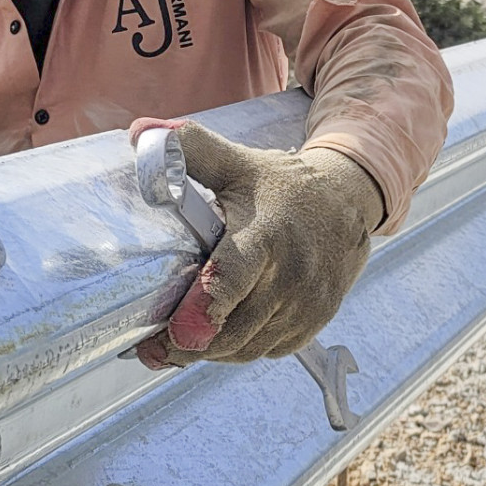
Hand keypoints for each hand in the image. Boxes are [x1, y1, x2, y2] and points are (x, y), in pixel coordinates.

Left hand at [126, 119, 383, 367]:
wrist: (349, 199)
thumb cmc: (282, 184)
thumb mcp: (237, 162)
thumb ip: (187, 148)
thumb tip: (137, 133)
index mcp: (264, 234)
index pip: (231, 279)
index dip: (201, 312)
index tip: (172, 335)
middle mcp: (291, 274)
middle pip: (231, 331)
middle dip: (187, 345)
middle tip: (152, 347)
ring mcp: (308, 301)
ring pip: (247, 348)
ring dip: (212, 351)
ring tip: (182, 341)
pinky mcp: (317, 319)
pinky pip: (268, 350)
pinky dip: (241, 349)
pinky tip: (223, 334)